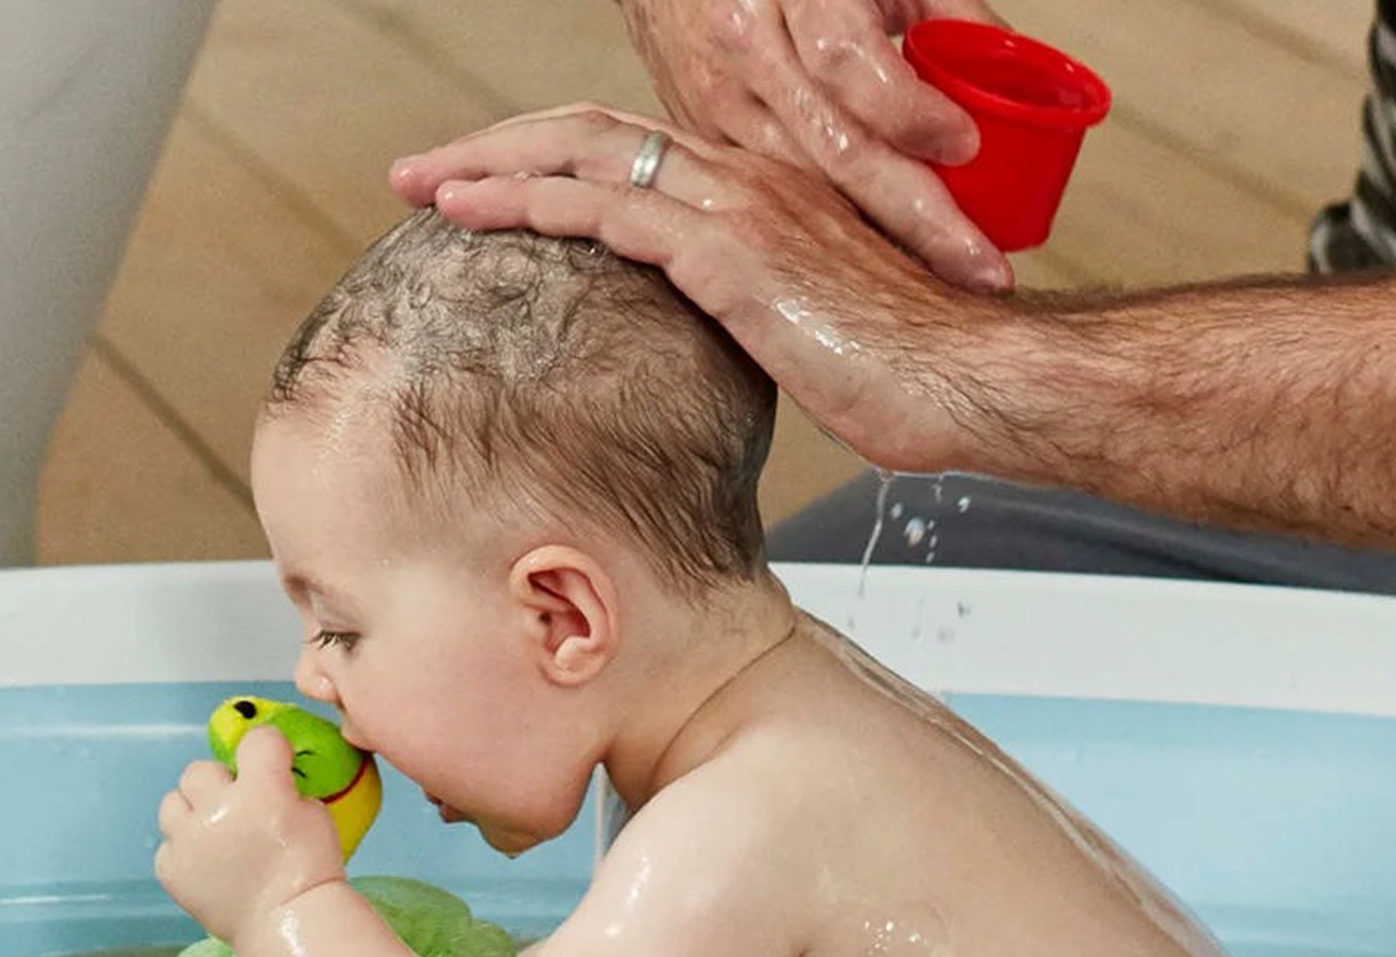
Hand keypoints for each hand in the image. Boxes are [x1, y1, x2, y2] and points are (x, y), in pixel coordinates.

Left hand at [154, 725, 346, 941]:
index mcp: (261, 790)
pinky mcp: (171, 869)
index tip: (272, 762)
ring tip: (212, 832)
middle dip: (219, 784)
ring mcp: (189, 840)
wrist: (290, 926)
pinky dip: (184, 851)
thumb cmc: (311, 872)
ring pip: (172, 803)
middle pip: (200, 770)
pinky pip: (167, 845)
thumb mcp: (316, 815)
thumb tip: (268, 783)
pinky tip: (206, 864)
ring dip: (192, 812)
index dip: (267, 750)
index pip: (256, 741)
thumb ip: (285, 790)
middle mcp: (217, 808)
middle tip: (236, 806)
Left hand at [390, 106, 1011, 476]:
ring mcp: (741, 213)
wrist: (975, 383)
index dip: (542, 158)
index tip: (476, 184)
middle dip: (494, 146)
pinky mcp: (737, 258)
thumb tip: (692, 348)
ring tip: (421, 185)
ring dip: (491, 167)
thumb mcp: (804, 335)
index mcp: (757, 197)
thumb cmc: (905, 373)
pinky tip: (476, 215)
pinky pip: (615, 215)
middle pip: (591, 135)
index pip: (627, 154)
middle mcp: (745, 184)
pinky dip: (536, 205)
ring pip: (588, 159)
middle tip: (419, 172)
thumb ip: (743, 317)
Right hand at [613, 0, 1010, 290]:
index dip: (910, 114)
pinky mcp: (702, 140)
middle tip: (979, 266)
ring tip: (941, 271)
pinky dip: (827, 227)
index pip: (848, 65)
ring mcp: (716, 102)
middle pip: (834, 150)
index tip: (965, 145)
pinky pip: (771, 195)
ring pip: (799, 189)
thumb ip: (943, 10)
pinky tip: (873, 255)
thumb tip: (1005, 77)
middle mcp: (746, 50)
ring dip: (876, 237)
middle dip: (915, 218)